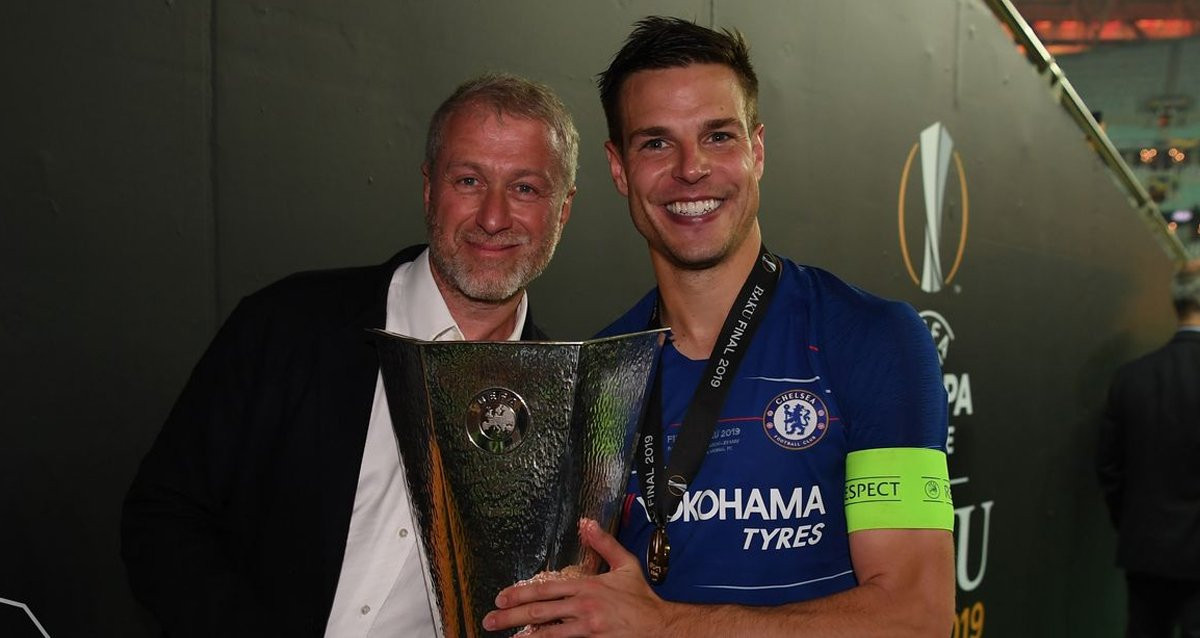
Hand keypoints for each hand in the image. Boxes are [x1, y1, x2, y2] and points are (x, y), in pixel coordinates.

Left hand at [483, 518, 674, 636]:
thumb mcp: (625, 565)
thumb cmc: (640, 598)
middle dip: (511, 616)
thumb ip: (603, 543)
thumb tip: (586, 522)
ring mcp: (587, 628)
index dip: (520, 593)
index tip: (501, 597)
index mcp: (587, 586)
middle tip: (490, 620)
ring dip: (525, 635)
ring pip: (549, 632)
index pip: (546, 588)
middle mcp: (583, 607)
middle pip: (540, 611)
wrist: (659, 626)